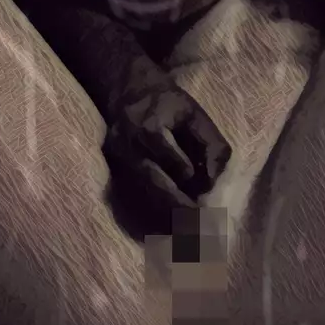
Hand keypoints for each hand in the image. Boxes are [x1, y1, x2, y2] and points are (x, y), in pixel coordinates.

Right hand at [103, 80, 231, 231]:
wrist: (128, 90)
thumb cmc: (168, 103)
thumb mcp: (194, 113)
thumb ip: (210, 143)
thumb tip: (212, 181)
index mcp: (148, 127)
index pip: (173, 161)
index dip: (190, 174)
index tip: (205, 189)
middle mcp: (128, 146)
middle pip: (155, 184)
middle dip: (179, 209)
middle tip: (201, 229)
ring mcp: (117, 159)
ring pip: (143, 194)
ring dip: (166, 216)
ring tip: (189, 234)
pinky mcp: (113, 169)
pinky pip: (135, 196)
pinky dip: (153, 212)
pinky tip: (170, 226)